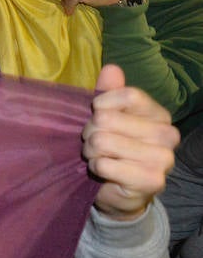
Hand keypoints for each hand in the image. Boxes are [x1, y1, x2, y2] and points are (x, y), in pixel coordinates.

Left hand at [85, 65, 178, 220]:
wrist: (116, 189)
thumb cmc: (109, 148)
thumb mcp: (105, 115)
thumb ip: (107, 91)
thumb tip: (112, 68)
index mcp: (159, 114)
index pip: (127, 95)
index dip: (100, 105)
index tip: (97, 116)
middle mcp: (167, 134)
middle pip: (108, 119)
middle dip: (90, 132)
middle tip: (96, 144)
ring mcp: (163, 159)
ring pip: (102, 141)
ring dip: (91, 151)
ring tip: (99, 157)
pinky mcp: (152, 180)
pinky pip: (104, 164)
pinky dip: (96, 167)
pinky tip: (104, 172)